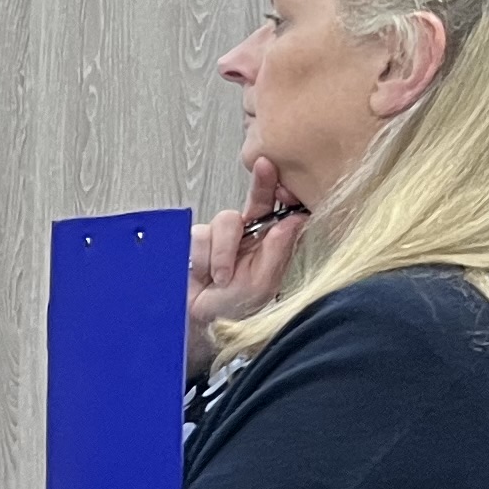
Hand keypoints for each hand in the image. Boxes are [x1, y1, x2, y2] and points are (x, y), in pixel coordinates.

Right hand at [187, 157, 309, 372]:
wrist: (194, 322)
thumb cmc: (232, 309)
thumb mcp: (261, 286)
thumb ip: (276, 253)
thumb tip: (294, 221)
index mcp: (269, 244)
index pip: (281, 212)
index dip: (285, 195)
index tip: (290, 182)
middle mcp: (248, 235)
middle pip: (256, 200)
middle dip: (261, 182)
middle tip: (266, 167)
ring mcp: (221, 236)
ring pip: (225, 221)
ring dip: (222, 253)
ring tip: (221, 278)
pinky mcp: (196, 240)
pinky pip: (199, 236)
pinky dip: (203, 258)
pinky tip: (205, 274)